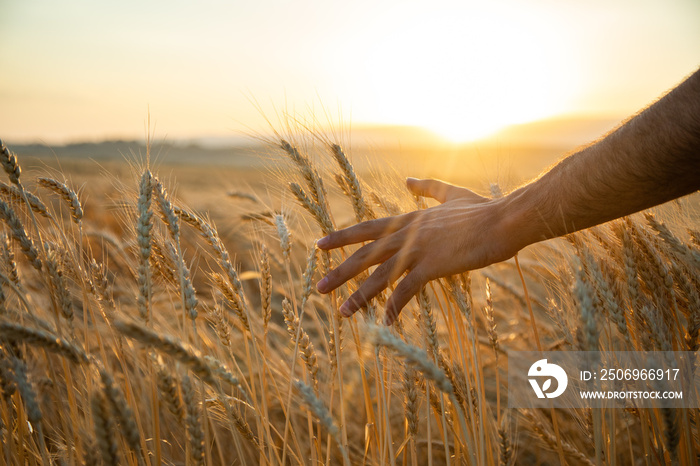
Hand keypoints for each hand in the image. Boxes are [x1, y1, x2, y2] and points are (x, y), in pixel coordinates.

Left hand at [316, 177, 522, 324]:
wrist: (503, 219)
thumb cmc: (482, 209)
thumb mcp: (451, 193)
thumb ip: (427, 187)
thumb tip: (408, 179)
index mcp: (408, 219)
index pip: (366, 228)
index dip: (342, 237)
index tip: (319, 244)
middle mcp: (406, 234)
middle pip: (364, 255)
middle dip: (339, 271)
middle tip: (317, 287)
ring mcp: (417, 250)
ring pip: (379, 276)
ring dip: (358, 295)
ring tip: (339, 312)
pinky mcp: (432, 266)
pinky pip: (407, 291)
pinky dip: (394, 308)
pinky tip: (385, 323)